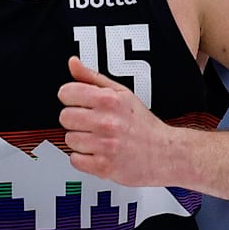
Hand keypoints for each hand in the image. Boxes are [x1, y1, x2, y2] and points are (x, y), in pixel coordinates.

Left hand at [57, 55, 180, 186]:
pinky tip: (97, 153)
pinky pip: (75, 160)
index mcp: (109, 100)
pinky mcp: (103, 166)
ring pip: (68, 139)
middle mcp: (106, 121)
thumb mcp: (121, 93)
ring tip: (97, 139)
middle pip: (64, 117)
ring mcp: (104, 145)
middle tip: (91, 124)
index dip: (71, 98)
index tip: (78, 103)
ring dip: (80, 141)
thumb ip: (92, 77)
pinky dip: (83, 159)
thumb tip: (73, 63)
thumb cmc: (142, 124)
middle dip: (75, 120)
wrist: (164, 153)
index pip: (66, 92)